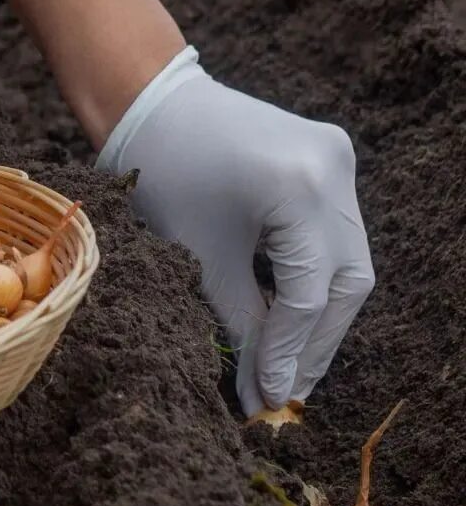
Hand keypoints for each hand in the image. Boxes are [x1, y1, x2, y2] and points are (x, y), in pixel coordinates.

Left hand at [97, 46, 374, 415]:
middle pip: (348, 280)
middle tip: (285, 389)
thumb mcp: (199, 259)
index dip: (289, 353)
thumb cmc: (163, 178)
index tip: (266, 398)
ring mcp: (339, 159)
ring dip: (322, 314)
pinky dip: (317, 276)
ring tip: (289, 363)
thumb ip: (239, 326)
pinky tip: (292, 313)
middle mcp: (335, 169)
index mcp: (300, 189)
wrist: (154, 107)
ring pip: (350, 260)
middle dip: (318, 342)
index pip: (309, 294)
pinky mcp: (332, 157)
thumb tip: (259, 392)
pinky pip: (336, 231)